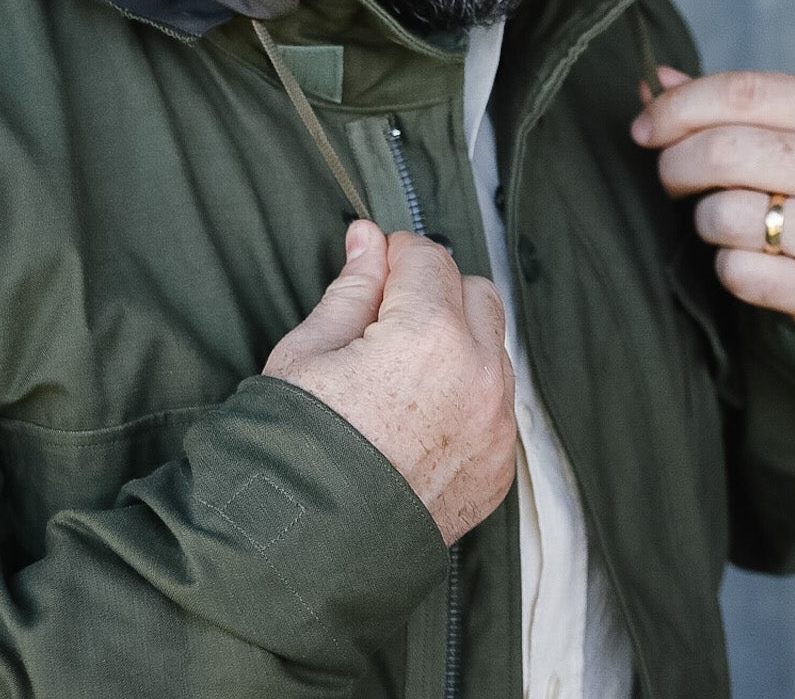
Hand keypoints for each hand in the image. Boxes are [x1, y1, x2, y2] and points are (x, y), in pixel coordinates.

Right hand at [263, 222, 516, 543]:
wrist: (306, 554)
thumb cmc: (296, 446)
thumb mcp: (308, 352)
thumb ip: (352, 289)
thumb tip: (367, 239)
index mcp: (429, 334)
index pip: (427, 257)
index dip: (392, 256)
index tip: (370, 271)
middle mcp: (478, 375)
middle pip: (474, 291)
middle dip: (435, 290)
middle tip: (385, 317)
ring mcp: (495, 427)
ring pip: (494, 346)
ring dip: (457, 338)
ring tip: (399, 370)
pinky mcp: (497, 468)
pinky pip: (496, 404)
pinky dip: (468, 392)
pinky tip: (418, 413)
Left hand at [631, 67, 794, 339]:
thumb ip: (730, 105)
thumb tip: (653, 81)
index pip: (742, 91)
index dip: (677, 107)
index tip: (644, 127)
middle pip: (724, 150)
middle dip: (675, 164)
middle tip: (672, 178)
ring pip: (723, 212)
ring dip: (703, 218)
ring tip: (724, 220)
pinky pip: (737, 270)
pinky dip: (727, 265)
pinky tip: (752, 259)